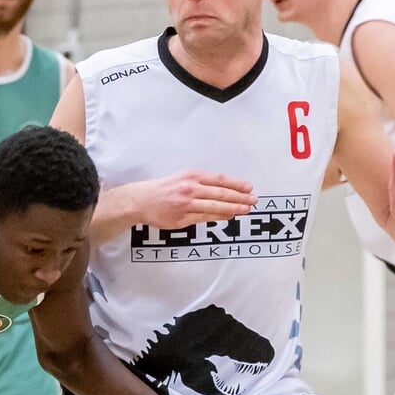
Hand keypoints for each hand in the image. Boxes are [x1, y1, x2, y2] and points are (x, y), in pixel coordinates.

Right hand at [133, 171, 255, 229]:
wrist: (141, 200)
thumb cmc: (164, 189)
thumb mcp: (182, 178)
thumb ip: (202, 183)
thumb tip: (224, 190)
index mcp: (191, 176)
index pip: (219, 179)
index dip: (236, 183)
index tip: (249, 187)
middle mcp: (190, 188)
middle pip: (220, 193)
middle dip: (240, 197)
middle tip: (253, 200)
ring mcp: (186, 204)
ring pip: (215, 207)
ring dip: (233, 208)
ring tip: (245, 210)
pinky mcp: (182, 218)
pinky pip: (204, 218)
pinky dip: (219, 216)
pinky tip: (229, 216)